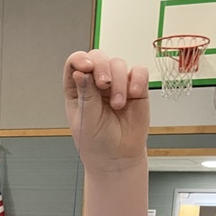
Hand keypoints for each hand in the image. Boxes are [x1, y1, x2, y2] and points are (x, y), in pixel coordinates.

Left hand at [63, 50, 148, 171]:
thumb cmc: (98, 143)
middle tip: (104, 85)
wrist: (118, 158)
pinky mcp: (136, 89)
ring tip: (118, 105)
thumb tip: (79, 72)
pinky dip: (138, 79)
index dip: (80, 59)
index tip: (87, 67)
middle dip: (102, 67)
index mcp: (78, 89)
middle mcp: (96, 83)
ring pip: (118, 64)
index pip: (75, 64)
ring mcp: (117, 84)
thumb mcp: (86, 120)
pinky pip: (139, 72)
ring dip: (119, 82)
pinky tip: (133, 94)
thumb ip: (85, 95)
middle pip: (98, 57)